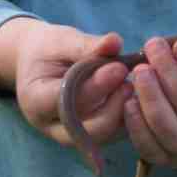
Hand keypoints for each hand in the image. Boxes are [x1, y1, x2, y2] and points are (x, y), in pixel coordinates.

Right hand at [0, 19, 132, 148]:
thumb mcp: (62, 41)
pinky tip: (140, 96)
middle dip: (114, 105)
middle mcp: (52, 125)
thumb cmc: (49, 49)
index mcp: (36, 100)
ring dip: (125, 112)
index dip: (96, 86)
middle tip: (131, 80)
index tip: (119, 67)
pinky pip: (114, 134)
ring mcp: (72, 135)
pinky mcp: (90, 136)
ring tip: (137, 86)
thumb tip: (115, 42)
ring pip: (106, 135)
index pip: (67, 101)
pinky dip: (130, 117)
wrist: (40, 64)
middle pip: (89, 128)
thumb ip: (87, 44)